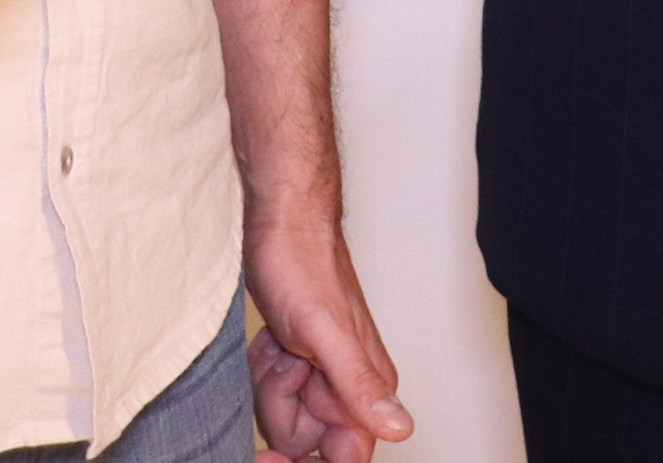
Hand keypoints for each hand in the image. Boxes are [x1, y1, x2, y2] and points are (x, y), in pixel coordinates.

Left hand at [243, 218, 412, 462]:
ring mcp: (321, 375)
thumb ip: (361, 384)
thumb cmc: (304, 263)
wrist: (280, 223)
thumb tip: (399, 428)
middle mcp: (349, 387)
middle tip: (286, 362)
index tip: (267, 457)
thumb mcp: (326, 330)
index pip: (344, 459)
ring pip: (283, 417)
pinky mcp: (298, 363)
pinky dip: (263, 368)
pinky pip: (272, 393)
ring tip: (279, 344)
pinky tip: (270, 341)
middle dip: (282, 406)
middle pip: (304, 441)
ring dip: (270, 382)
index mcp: (368, 388)